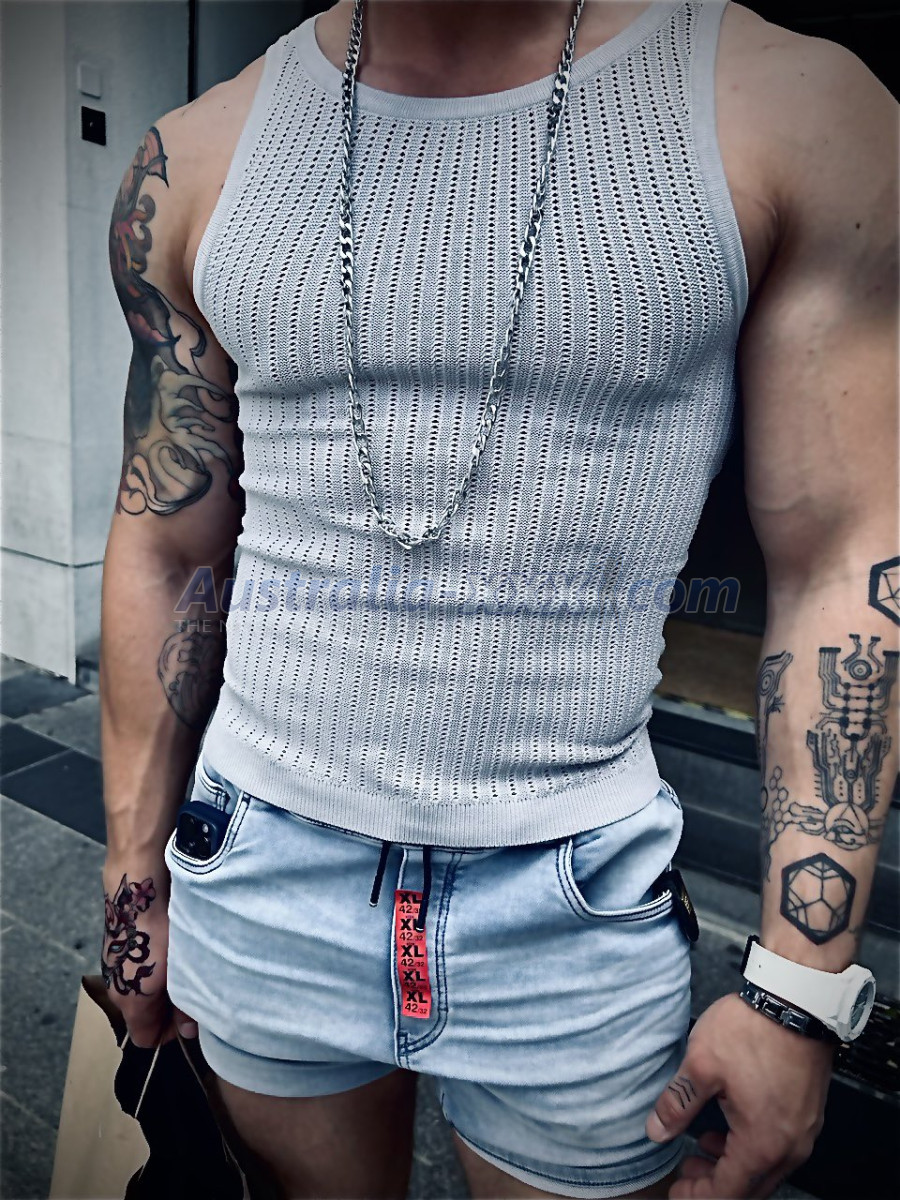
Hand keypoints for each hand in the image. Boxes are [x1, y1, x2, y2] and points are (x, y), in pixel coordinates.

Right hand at [101, 856, 197, 1048]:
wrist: (138, 886)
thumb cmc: (161, 930)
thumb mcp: (180, 972)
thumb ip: (185, 1004)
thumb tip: (191, 1029)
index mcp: (130, 1003)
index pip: (146, 1039)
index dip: (170, 1034)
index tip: (190, 1016)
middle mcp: (116, 990)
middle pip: (142, 1015)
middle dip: (168, 1007)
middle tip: (193, 987)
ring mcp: (113, 966)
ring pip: (140, 989)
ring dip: (162, 984)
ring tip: (185, 963)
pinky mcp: (116, 946)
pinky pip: (137, 967)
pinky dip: (153, 964)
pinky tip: (171, 945)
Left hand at [646, 992, 833, 1197]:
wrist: (797, 1000)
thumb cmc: (752, 1030)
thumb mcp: (701, 1065)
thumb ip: (677, 1104)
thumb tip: (656, 1131)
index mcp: (763, 1144)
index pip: (728, 1193)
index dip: (698, 1196)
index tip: (676, 1191)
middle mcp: (790, 1147)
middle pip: (750, 1187)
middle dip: (715, 1184)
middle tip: (686, 1172)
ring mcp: (804, 1130)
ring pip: (766, 1168)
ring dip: (732, 1165)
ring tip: (701, 1143)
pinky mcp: (807, 1111)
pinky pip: (779, 1146)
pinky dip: (750, 1146)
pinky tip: (729, 1124)